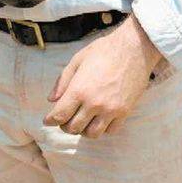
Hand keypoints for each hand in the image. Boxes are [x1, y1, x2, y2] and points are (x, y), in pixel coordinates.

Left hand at [43, 15, 160, 138]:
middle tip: (64, 119)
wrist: (134, 48)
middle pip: (73, 128)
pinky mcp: (124, 112)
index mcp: (79, 89)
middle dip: (64, 125)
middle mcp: (94, 103)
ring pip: (92, 134)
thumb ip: (63, 80)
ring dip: (83, 130)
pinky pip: (110, 131)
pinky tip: (98, 119)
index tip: (47, 120)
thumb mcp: (78, 59)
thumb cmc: (104, 50)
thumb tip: (51, 99)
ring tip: (81, 120)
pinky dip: (102, 129)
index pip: (60, 115)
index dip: (50, 120)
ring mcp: (110, 110)